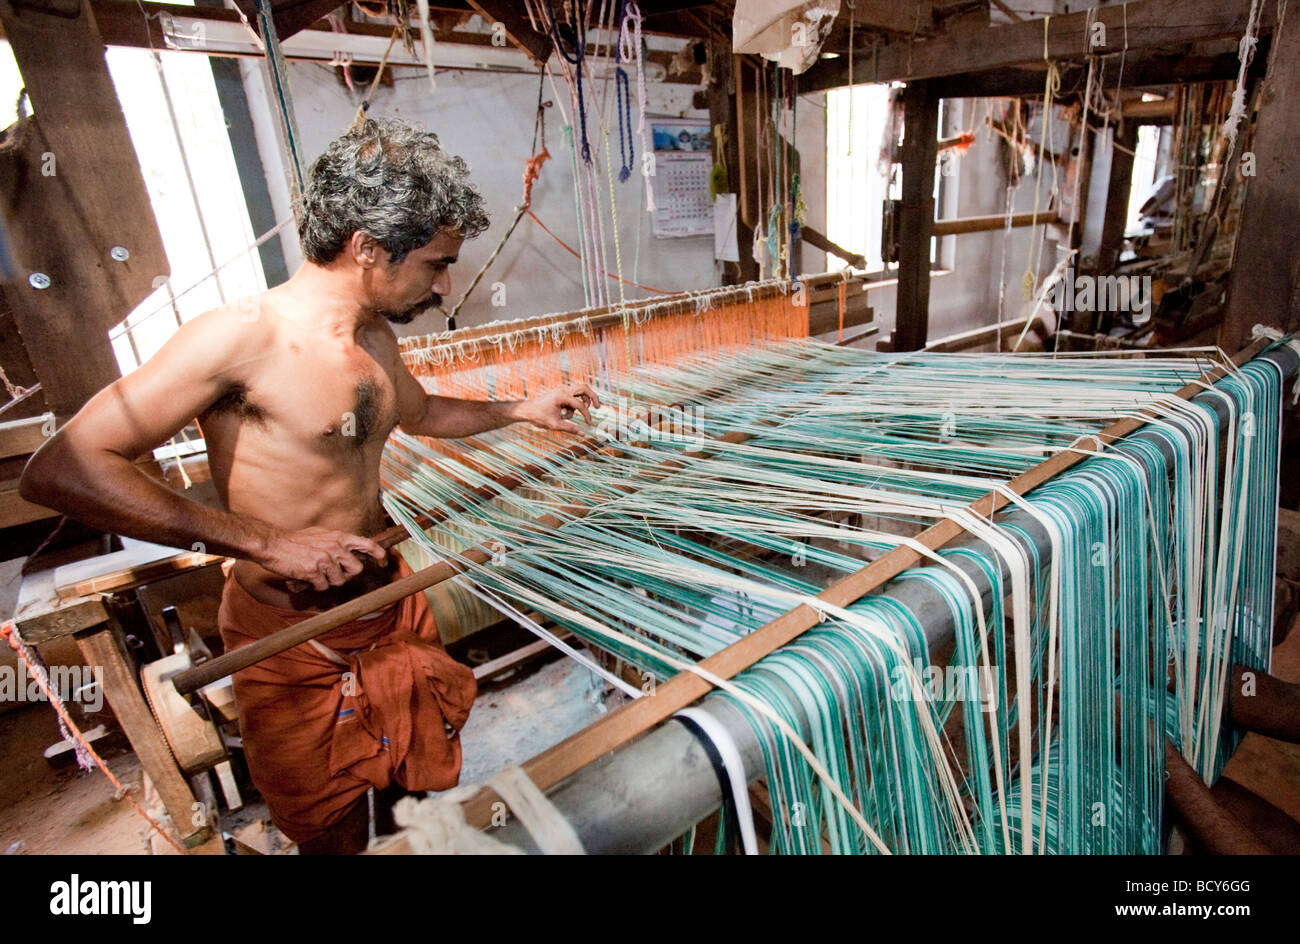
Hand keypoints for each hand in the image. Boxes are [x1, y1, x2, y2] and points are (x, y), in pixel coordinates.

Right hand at [255, 526, 386, 591]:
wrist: (273, 544)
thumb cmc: (296, 540)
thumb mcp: (321, 534)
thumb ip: (337, 541)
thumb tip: (351, 550)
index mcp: (339, 537)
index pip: (368, 544)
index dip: (379, 554)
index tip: (382, 562)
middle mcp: (335, 547)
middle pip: (356, 569)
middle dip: (347, 574)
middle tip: (334, 573)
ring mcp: (325, 560)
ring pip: (339, 581)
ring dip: (328, 581)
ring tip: (315, 572)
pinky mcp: (314, 571)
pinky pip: (323, 586)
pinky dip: (315, 585)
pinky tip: (307, 576)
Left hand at [516, 382, 602, 434]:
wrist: (527, 410)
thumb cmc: (539, 417)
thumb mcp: (555, 425)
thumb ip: (570, 429)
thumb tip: (583, 434)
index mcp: (562, 396)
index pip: (580, 405)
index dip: (587, 415)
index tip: (589, 424)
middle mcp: (563, 390)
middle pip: (584, 388)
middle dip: (593, 397)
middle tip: (598, 407)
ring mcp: (562, 389)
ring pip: (580, 391)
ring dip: (581, 402)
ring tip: (570, 415)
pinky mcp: (561, 392)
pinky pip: (573, 396)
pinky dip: (574, 404)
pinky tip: (564, 414)